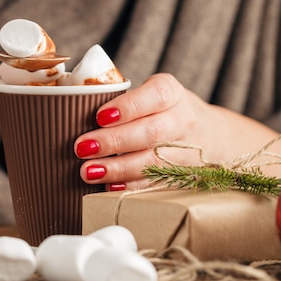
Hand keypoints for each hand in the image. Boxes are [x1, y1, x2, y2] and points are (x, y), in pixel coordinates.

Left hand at [74, 73, 280, 189]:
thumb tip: (67, 107)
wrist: (212, 136)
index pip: (154, 96)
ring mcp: (186, 151)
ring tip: (88, 172)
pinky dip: (132, 186)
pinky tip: (110, 187)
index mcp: (170, 92)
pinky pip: (157, 183)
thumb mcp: (152, 93)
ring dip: (119, 169)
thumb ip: (121, 99)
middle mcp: (182, 120)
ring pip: (154, 162)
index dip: (128, 107)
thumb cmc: (164, 111)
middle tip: (81, 147)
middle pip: (150, 132)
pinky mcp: (183, 175)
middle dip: (114, 141)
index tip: (100, 116)